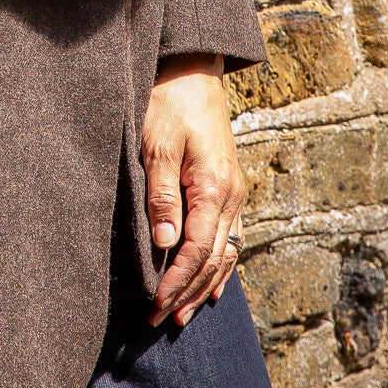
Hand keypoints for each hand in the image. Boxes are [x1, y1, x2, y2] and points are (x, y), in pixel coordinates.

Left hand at [143, 54, 244, 328]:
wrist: (192, 67)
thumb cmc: (168, 101)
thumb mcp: (156, 145)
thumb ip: (162, 195)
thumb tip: (164, 244)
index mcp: (213, 187)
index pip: (196, 250)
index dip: (176, 282)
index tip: (154, 306)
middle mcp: (230, 195)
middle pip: (213, 258)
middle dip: (187, 292)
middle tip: (160, 320)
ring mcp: (233, 191)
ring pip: (224, 251)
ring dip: (204, 284)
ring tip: (183, 312)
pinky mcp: (227, 184)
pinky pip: (229, 235)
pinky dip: (220, 264)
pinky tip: (213, 283)